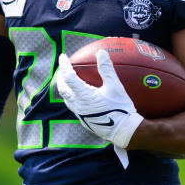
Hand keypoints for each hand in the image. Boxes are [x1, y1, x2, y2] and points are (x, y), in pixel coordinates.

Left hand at [57, 49, 143, 167]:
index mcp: (84, 96)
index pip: (69, 77)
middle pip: (62, 89)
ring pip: (66, 99)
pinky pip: (74, 107)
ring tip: (68, 81)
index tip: (63, 56)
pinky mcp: (84, 121)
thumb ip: (107, 69)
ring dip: (65, 88)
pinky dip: (73, 97)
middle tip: (63, 68)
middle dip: (60, 77)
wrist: (123, 131)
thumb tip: (101, 52)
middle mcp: (78, 106)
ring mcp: (80, 114)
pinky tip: (81, 96)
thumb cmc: (121, 109)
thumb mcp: (116, 87)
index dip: (64, 65)